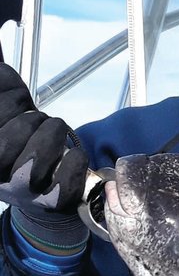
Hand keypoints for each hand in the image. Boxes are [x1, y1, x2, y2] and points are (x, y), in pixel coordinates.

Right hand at [0, 64, 87, 213]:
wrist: (43, 191)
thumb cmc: (22, 143)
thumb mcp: (8, 114)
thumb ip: (4, 89)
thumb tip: (1, 71)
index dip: (8, 105)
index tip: (19, 99)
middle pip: (3, 147)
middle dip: (28, 121)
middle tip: (39, 118)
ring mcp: (24, 195)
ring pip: (34, 163)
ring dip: (51, 134)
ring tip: (55, 128)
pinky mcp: (54, 204)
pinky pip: (65, 184)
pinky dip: (74, 162)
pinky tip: (74, 154)